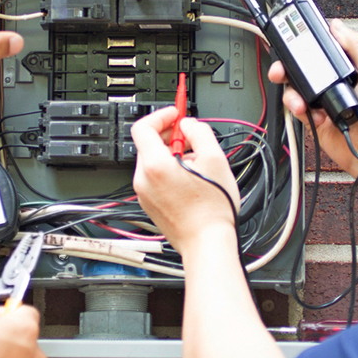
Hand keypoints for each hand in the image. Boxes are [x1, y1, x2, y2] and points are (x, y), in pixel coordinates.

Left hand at [131, 107, 239, 255]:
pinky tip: (191, 181)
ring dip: (171, 154)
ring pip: (153, 161)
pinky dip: (169, 171)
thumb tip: (189, 125)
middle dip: (170, 136)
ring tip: (196, 165)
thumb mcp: (215, 159)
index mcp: (155, 166)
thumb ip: (199, 132)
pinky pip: (155, 178)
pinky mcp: (150, 204)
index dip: (160, 115)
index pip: (143, 126)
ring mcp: (145, 194)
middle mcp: (143, 180)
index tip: (175, 114)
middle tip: (191, 138)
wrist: (207, 242)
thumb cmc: (212, 209)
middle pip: (148, 144)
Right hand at [267, 18, 357, 174]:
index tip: (290, 39)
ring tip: (302, 103)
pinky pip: (294, 109)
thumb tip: (338, 26)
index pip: (315, 50)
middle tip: (280, 70)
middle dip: (284, 68)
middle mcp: (325, 82)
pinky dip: (300, 111)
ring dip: (292, 95)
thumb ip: (354, 47)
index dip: (301, 44)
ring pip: (291, 89)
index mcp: (338, 68)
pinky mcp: (309, 116)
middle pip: (296, 68)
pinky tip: (315, 116)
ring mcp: (315, 99)